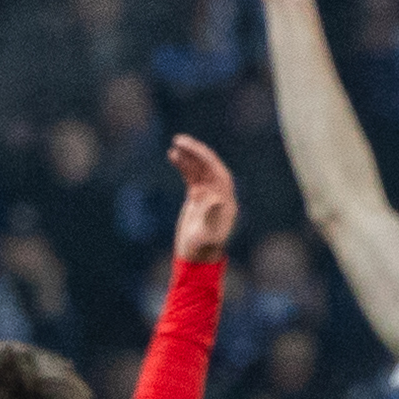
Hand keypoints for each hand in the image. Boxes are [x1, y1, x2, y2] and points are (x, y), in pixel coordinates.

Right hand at [168, 132, 237, 261]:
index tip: (189, 148)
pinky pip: (191, 175)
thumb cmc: (202, 248)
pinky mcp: (198, 196)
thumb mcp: (206, 233)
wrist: (196, 258)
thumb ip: (211, 216)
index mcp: (225, 198)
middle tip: (179, 140)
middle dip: (195, 152)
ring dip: (188, 156)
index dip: (204, 158)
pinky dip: (183, 165)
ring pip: (199, 169)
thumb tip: (214, 198)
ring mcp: (208, 194)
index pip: (217, 170)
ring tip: (174, 146)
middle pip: (208, 165)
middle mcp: (219, 193)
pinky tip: (172, 155)